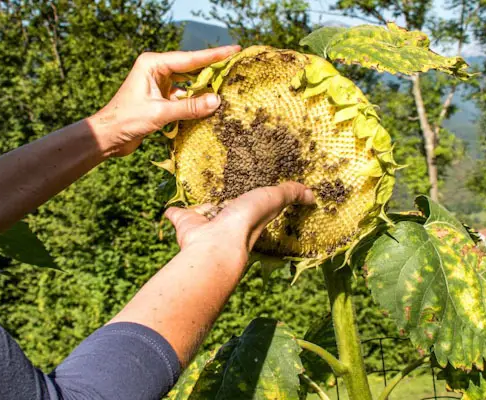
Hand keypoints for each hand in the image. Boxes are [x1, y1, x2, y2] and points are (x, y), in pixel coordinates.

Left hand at [89, 45, 240, 156]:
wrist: (107, 137)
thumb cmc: (126, 120)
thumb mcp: (160, 113)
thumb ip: (189, 107)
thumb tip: (217, 101)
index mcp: (153, 64)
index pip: (190, 59)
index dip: (214, 56)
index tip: (234, 50)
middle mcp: (156, 69)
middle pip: (191, 67)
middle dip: (212, 69)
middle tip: (236, 65)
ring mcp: (158, 83)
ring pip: (188, 83)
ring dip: (205, 88)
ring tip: (227, 86)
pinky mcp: (160, 97)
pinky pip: (183, 96)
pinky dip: (195, 101)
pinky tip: (209, 105)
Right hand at [164, 182, 315, 265]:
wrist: (215, 245)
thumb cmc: (247, 222)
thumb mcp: (273, 200)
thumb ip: (289, 194)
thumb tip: (313, 196)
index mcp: (250, 217)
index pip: (255, 206)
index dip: (257, 200)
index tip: (255, 191)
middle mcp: (228, 223)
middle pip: (227, 209)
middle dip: (226, 203)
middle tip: (225, 192)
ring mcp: (205, 224)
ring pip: (204, 212)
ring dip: (202, 206)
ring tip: (200, 197)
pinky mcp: (185, 222)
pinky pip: (179, 215)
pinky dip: (175, 212)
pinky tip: (173, 208)